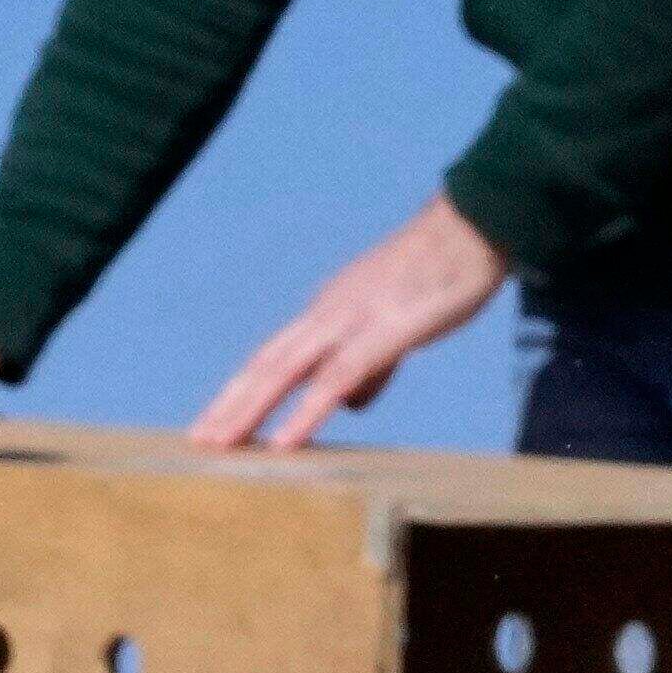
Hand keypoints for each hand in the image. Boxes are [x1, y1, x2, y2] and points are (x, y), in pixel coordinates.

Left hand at [191, 192, 506, 452]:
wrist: (476, 225)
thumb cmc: (443, 273)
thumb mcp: (398, 324)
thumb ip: (371, 365)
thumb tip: (349, 404)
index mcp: (331, 309)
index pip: (274, 355)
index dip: (241, 389)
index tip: (214, 423)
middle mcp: (329, 311)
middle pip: (267, 363)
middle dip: (229, 404)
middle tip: (195, 444)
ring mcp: (353, 318)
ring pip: (287, 370)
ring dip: (249, 410)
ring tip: (219, 447)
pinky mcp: (384, 330)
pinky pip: (336, 378)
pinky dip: (305, 412)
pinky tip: (284, 444)